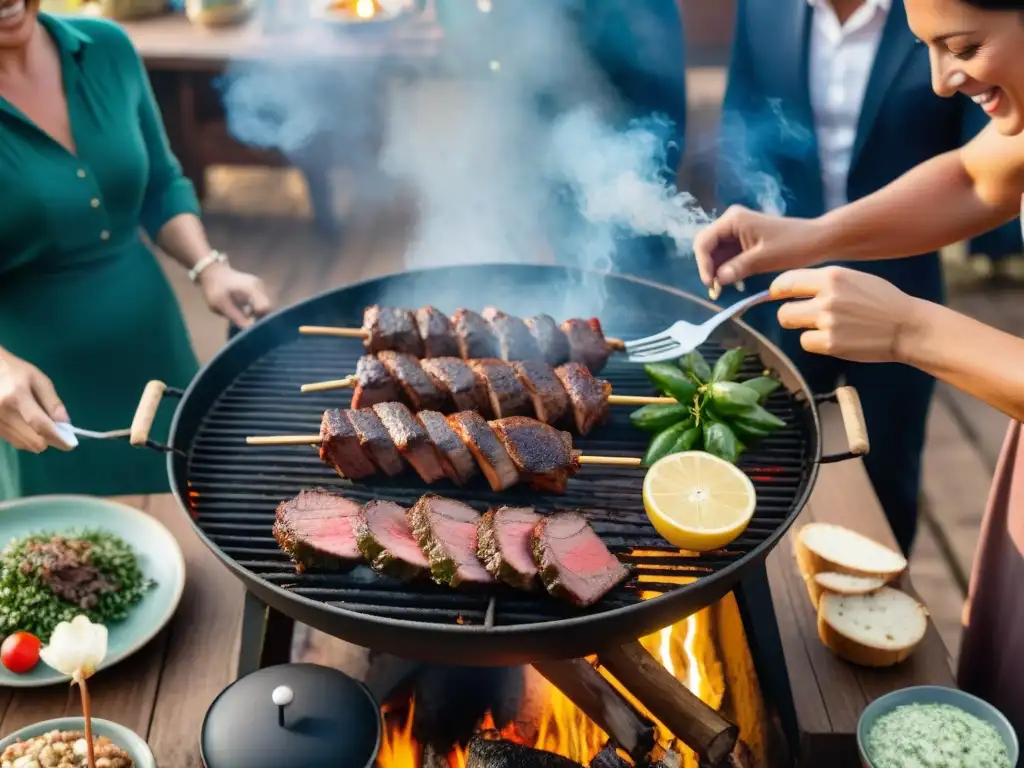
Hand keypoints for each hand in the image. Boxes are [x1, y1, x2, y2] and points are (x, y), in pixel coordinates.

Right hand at [0, 350, 71, 452]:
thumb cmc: (14, 371)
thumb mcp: (38, 379)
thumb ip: (52, 402)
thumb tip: (66, 424)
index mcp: (16, 397)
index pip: (40, 424)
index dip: (57, 437)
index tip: (70, 444)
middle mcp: (2, 413)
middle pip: (32, 440)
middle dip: (48, 440)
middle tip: (56, 431)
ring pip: (23, 444)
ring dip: (37, 439)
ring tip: (39, 424)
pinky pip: (13, 441)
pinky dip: (25, 438)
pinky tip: (27, 425)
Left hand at [198, 263, 271, 328]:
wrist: (212, 272)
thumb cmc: (214, 288)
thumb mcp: (221, 304)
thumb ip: (236, 316)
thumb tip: (250, 327)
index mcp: (252, 288)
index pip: (264, 307)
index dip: (257, 317)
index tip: (246, 321)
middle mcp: (260, 286)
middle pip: (266, 307)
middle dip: (256, 316)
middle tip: (243, 319)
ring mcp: (260, 285)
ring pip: (264, 305)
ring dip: (255, 312)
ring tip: (241, 313)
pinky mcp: (257, 287)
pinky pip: (260, 301)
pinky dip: (254, 308)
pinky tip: (243, 308)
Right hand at [693, 205, 827, 287]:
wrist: (818, 241)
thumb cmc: (794, 245)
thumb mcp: (764, 258)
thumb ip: (738, 268)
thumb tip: (717, 280)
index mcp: (733, 220)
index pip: (704, 241)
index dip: (703, 264)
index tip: (710, 284)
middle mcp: (731, 223)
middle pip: (706, 246)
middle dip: (708, 268)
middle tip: (715, 289)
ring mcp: (737, 232)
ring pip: (715, 253)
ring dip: (717, 271)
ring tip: (722, 290)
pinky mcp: (744, 242)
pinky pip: (727, 257)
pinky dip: (727, 270)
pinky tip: (734, 284)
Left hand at [770, 267, 921, 362]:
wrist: (908, 327)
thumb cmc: (882, 302)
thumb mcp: (854, 279)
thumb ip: (824, 282)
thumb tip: (790, 287)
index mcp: (833, 276)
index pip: (787, 281)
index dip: (777, 290)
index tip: (777, 295)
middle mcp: (827, 297)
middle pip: (782, 309)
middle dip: (789, 314)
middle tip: (802, 317)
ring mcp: (828, 321)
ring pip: (792, 325)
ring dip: (803, 327)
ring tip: (826, 327)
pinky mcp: (831, 343)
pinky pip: (806, 342)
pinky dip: (816, 343)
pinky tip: (836, 338)